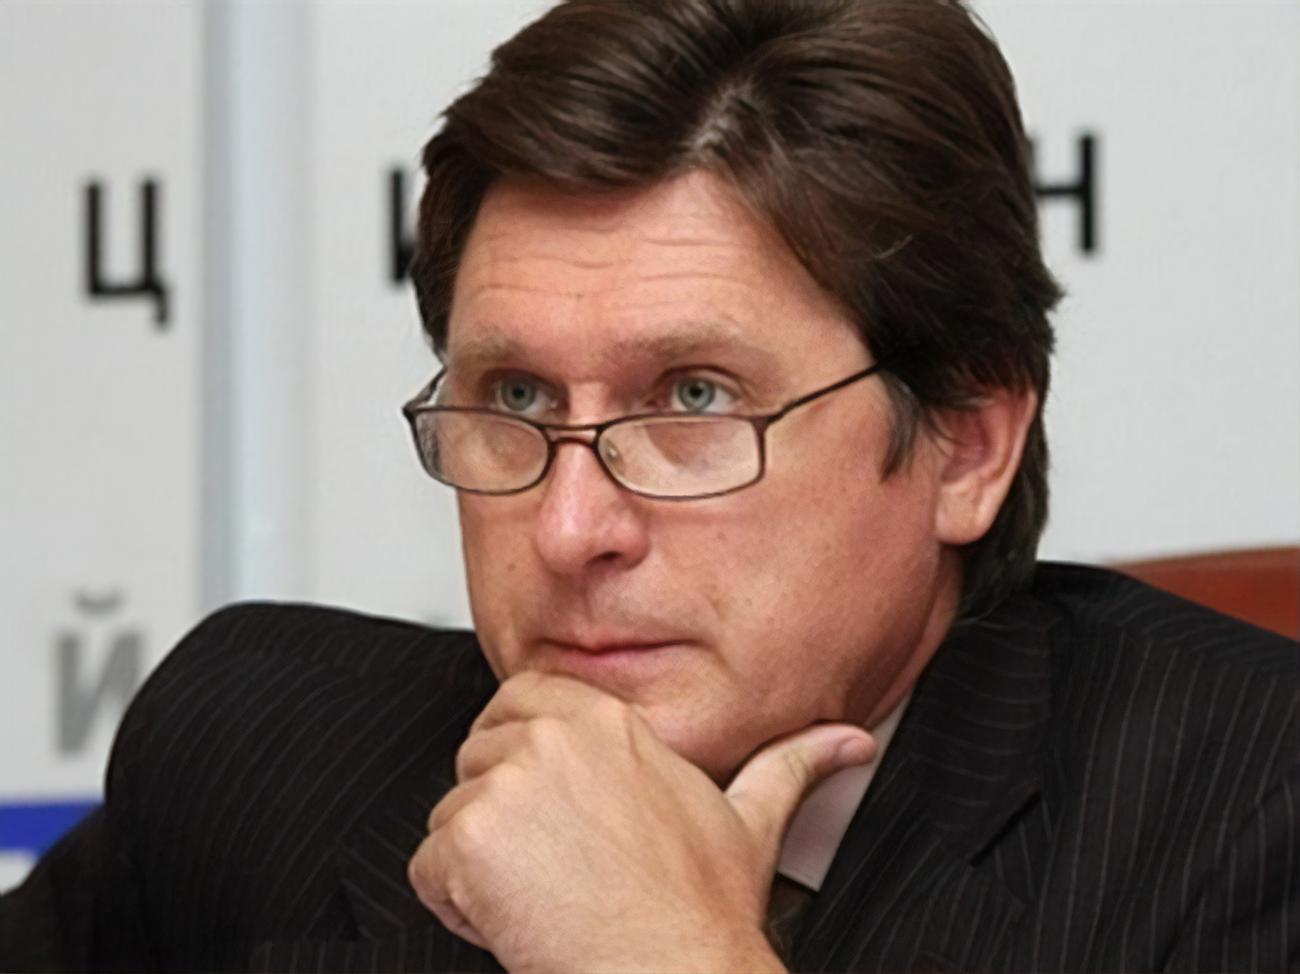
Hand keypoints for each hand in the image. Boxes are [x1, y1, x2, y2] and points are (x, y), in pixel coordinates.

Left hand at [407, 670, 875, 972]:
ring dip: (482, 865)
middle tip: (556, 866)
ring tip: (547, 897)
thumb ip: (792, 763)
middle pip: (478, 756)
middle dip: (502, 814)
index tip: (547, 805)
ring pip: (452, 814)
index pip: (520, 698)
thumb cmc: (703, 913)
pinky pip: (428, 867)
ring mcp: (506, 783)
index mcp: (607, 722)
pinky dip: (458, 906)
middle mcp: (552, 736)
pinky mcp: (467, 839)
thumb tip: (848, 741)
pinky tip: (519, 922)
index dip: (522, 754)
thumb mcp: (753, 821)